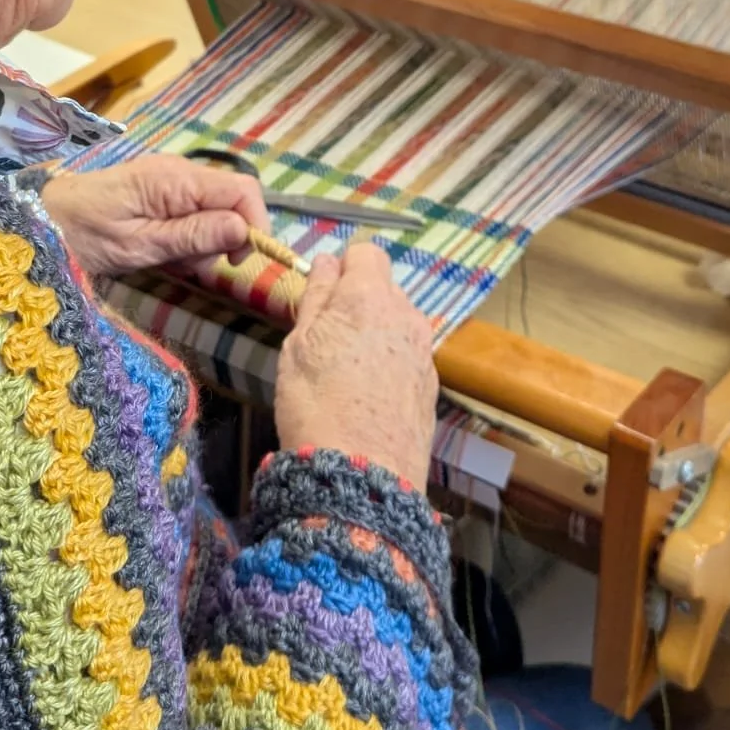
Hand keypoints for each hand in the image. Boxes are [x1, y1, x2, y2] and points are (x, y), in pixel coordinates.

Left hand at [40, 155, 269, 275]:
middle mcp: (179, 172)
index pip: (243, 190)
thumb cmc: (84, 234)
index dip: (255, 224)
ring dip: (203, 242)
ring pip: (214, 210)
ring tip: (169, 261)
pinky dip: (187, 237)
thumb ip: (193, 236)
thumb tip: (244, 230)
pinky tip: (162, 252)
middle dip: (223, 239)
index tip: (240, 261)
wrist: (40, 219)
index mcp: (176, 179)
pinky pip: (193, 212)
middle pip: (231, 202)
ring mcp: (170, 180)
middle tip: (191, 267)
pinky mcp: (160, 191)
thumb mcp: (140, 245)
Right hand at [275, 244, 437, 485]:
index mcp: (370, 296)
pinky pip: (407, 357)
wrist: (361, 476)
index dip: (342, 268)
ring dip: (374, 334)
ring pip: (396, 324)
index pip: (365, 252)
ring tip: (345, 373)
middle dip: (358, 303)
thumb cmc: (316, 405)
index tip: (323, 296)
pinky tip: (367, 396)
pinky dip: (389, 365)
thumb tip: (327, 261)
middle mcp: (406, 315)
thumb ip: (316, 297)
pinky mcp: (431, 385)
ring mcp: (424, 351)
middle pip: (383, 288)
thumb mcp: (298, 346)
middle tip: (326, 340)